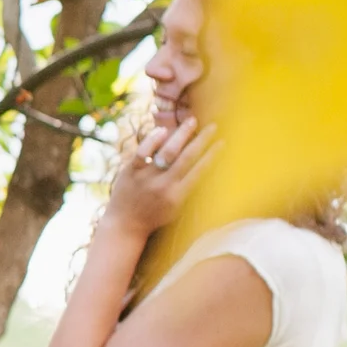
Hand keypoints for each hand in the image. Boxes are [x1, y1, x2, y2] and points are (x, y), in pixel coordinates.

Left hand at [103, 107, 213, 239]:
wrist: (124, 224)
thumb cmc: (155, 217)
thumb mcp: (177, 209)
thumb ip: (189, 190)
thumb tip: (205, 168)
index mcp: (178, 195)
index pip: (201, 170)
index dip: (213, 154)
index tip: (222, 142)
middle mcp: (164, 185)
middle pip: (188, 157)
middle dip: (203, 139)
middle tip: (213, 126)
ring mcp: (146, 176)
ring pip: (167, 150)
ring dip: (182, 134)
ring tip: (192, 121)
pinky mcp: (130, 170)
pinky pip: (142, 151)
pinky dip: (153, 140)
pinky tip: (163, 130)